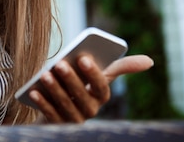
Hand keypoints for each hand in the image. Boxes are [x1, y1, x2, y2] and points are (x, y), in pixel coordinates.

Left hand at [29, 54, 153, 122]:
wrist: (60, 106)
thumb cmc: (82, 84)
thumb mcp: (97, 74)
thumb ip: (119, 67)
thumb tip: (150, 61)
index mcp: (101, 96)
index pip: (102, 87)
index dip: (94, 74)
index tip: (83, 58)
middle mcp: (90, 111)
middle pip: (82, 96)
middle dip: (71, 80)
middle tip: (59, 63)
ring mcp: (74, 120)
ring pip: (66, 105)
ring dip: (55, 90)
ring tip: (43, 75)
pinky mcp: (58, 125)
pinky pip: (50, 115)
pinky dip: (42, 103)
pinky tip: (33, 91)